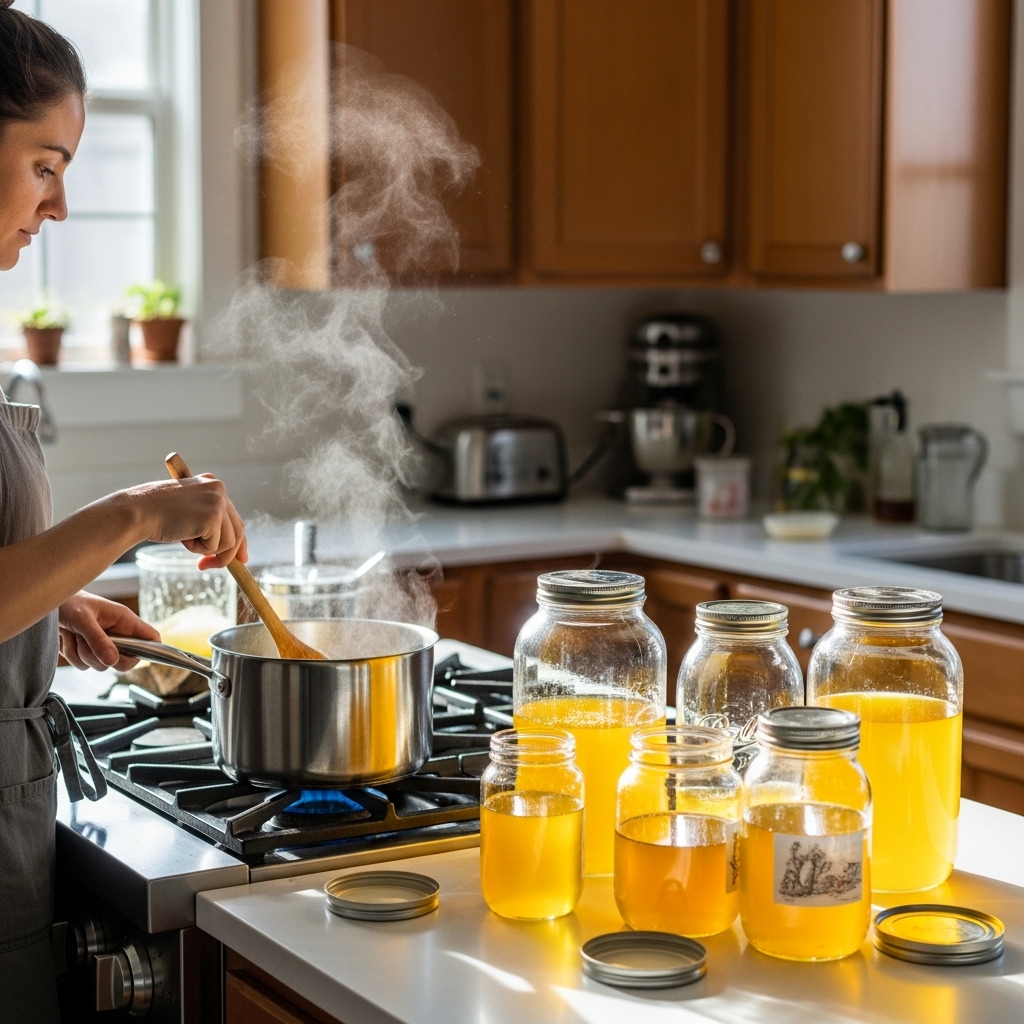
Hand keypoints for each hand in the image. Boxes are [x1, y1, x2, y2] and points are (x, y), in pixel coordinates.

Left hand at [58, 592, 159, 671]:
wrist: (48, 603)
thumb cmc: (69, 603)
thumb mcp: (83, 619)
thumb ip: (98, 640)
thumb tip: (113, 661)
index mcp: (125, 621)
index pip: (151, 638)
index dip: (150, 650)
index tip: (131, 656)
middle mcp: (118, 634)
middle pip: (126, 660)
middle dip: (104, 658)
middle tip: (89, 646)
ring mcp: (103, 644)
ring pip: (101, 665)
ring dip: (82, 654)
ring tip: (73, 634)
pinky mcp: (87, 651)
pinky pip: (83, 665)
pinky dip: (71, 654)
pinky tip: (66, 638)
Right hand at [121, 474, 247, 568]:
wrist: (136, 512)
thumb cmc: (154, 514)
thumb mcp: (186, 511)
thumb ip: (207, 520)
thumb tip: (229, 545)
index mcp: (212, 484)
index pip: (234, 517)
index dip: (238, 541)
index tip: (240, 559)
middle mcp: (219, 489)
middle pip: (238, 531)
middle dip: (227, 554)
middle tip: (205, 566)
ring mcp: (218, 503)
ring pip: (228, 542)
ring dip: (206, 550)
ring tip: (183, 538)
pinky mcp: (213, 517)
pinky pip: (215, 547)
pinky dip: (198, 549)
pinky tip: (181, 536)